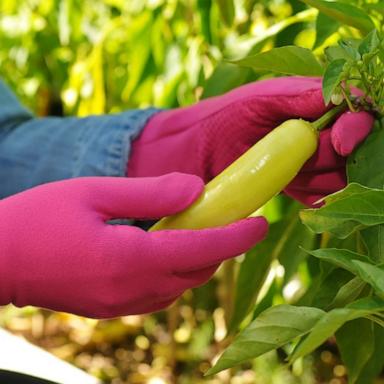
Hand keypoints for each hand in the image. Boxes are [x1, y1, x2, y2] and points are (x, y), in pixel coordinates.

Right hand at [0, 173, 266, 318]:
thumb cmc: (38, 219)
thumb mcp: (94, 193)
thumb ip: (150, 194)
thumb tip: (197, 190)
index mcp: (128, 259)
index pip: (200, 250)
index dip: (236, 236)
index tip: (260, 222)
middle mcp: (131, 289)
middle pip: (196, 271)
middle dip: (221, 246)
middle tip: (232, 216)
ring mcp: (122, 304)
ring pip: (181, 285)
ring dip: (200, 259)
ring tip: (205, 228)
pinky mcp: (112, 307)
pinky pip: (160, 293)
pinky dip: (177, 272)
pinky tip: (171, 249)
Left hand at [128, 77, 373, 205]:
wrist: (193, 154)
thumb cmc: (221, 118)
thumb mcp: (260, 100)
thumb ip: (300, 96)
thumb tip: (343, 98)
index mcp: (308, 106)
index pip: (351, 113)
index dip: (356, 126)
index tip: (343, 140)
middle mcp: (311, 134)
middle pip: (350, 148)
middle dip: (338, 154)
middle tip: (306, 157)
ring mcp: (303, 163)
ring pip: (338, 174)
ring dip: (326, 177)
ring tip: (294, 174)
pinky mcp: (292, 187)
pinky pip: (320, 197)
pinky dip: (320, 199)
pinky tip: (300, 194)